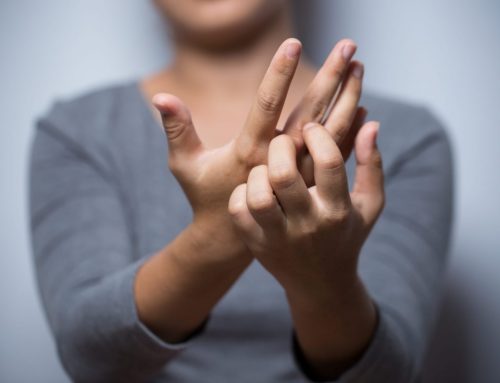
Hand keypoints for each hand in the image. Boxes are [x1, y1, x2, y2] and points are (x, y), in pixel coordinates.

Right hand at [152, 38, 364, 262]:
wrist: (231, 238)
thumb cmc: (205, 197)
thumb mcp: (185, 166)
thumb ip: (177, 130)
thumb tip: (160, 95)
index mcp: (249, 151)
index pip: (267, 105)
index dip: (279, 73)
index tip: (292, 42)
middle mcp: (279, 160)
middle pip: (309, 112)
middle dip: (329, 77)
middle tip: (348, 46)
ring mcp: (298, 172)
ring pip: (329, 131)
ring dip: (346, 97)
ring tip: (360, 67)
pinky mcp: (307, 182)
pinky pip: (335, 153)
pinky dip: (350, 130)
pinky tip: (362, 108)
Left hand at [228, 121, 383, 297]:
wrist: (321, 284)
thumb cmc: (347, 234)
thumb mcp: (369, 204)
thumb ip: (372, 164)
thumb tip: (371, 123)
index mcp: (338, 211)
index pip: (329, 163)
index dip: (318, 135)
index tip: (311, 127)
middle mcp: (308, 225)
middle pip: (283, 176)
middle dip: (280, 147)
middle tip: (283, 142)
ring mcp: (279, 238)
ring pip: (257, 196)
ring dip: (258, 173)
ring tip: (267, 169)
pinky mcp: (257, 244)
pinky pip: (238, 211)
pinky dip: (241, 193)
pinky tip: (255, 189)